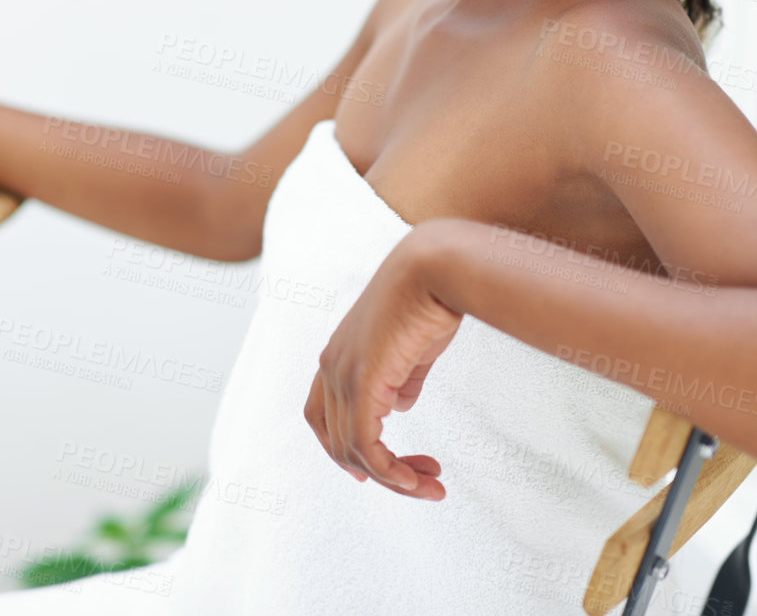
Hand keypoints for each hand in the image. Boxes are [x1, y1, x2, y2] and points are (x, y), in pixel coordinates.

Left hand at [303, 231, 462, 498]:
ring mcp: (341, 374)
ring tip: (431, 487)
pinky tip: (417, 479)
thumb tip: (399, 406)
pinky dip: (389, 471)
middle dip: (380, 471)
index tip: (380, 470)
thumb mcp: (411, 349)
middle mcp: (329, 367)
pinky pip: (366, 444)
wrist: (434, 269)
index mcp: (336, 356)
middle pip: (337, 442)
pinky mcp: (362, 381)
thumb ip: (401, 379)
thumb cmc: (428, 301)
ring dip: (393, 478)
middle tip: (421, 484)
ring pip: (352, 450)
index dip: (342, 449)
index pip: (322, 418)